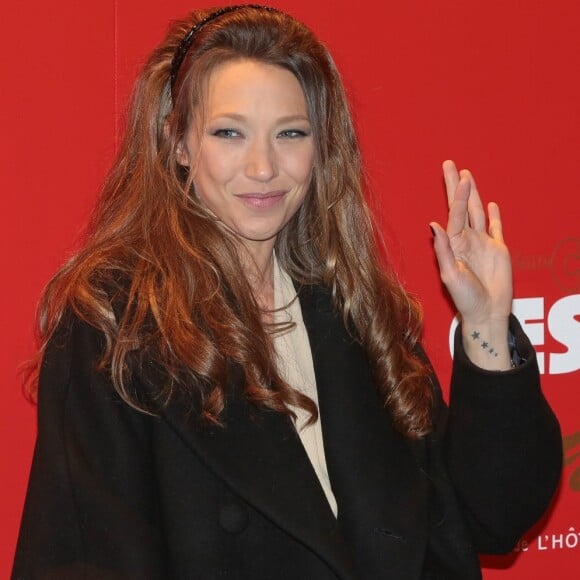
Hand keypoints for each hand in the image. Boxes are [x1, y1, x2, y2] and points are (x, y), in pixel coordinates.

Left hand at [430, 160, 512, 368]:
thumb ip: (443, 250)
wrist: (486, 312)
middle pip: (462, 206)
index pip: (454, 214)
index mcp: (454, 244)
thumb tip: (434, 224)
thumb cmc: (465, 298)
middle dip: (456, 186)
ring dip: (472, 195)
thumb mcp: (450, 275)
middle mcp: (466, 240)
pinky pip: (495, 228)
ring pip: (477, 212)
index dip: (455, 196)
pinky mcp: (498, 250)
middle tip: (450, 165)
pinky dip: (493, 216)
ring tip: (468, 176)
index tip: (457, 177)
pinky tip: (489, 204)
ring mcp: (482, 243)